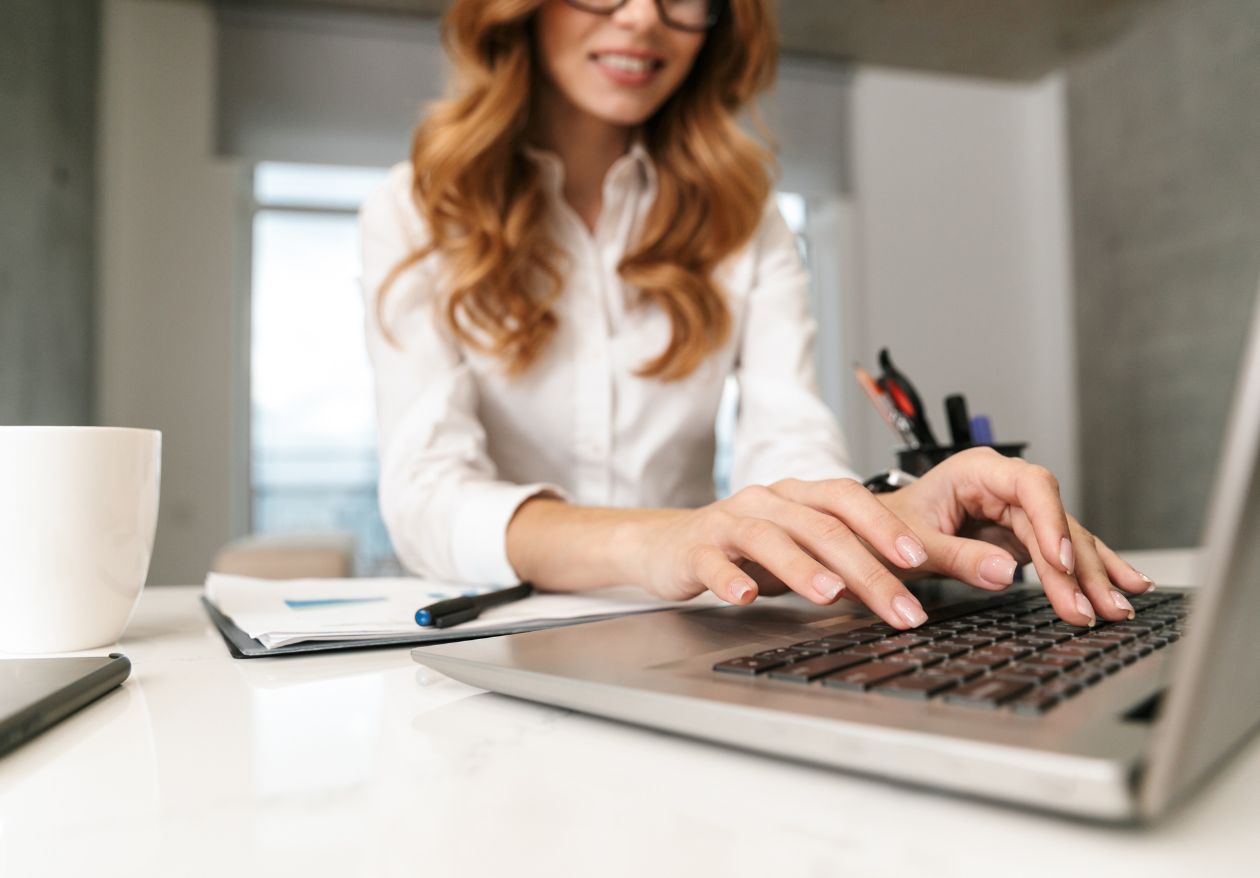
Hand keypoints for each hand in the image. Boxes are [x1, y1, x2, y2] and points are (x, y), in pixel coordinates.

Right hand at [631, 478, 937, 629]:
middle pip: (821, 528)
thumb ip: (840, 556)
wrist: (666, 543)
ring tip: (831, 596)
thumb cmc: (741, 548)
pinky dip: (729, 579)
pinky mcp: (694, 550)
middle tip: (898, 608)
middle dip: (867, 569)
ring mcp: (728, 524)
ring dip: (803, 569)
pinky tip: (744, 598)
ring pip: (770, 539)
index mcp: (797, 497)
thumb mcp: (796, 545)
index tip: (920, 558)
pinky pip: (712, 562)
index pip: (848, 499)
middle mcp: (766, 502)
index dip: (884, 525)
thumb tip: (902, 583)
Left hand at [876, 447, 1154, 626]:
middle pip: (1055, 520)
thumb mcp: (915, 542)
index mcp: (977, 472)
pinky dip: (1088, 573)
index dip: (1051, 522)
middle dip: (1077, 567)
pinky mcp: (1023, 535)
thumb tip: (1007, 574)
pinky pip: (1061, 553)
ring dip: (1091, 577)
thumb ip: (959, 556)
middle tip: (1094, 608)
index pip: (1031, 487)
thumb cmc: (888, 527)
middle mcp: (1004, 486)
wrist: (875, 531)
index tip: (1062, 562)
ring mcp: (1017, 511)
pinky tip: (1124, 587)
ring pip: (1065, 540)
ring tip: (1116, 609)